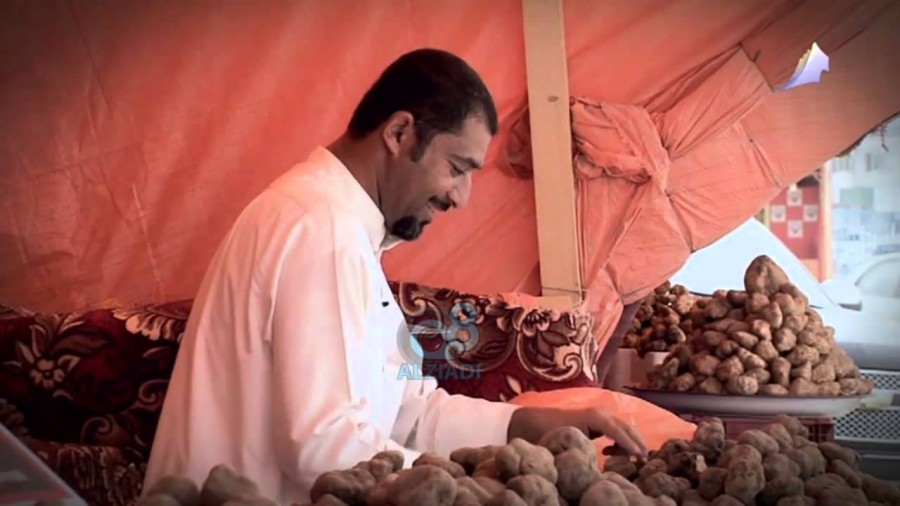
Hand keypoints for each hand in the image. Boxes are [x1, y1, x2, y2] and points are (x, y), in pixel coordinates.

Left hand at [507, 406, 647, 458]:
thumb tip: (598, 470)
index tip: (639, 456)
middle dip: (636, 441)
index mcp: (591, 416)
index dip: (628, 442)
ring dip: (630, 440)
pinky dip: (620, 438)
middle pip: (624, 425)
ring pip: (621, 426)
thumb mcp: (563, 445)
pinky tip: (612, 451)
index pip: (615, 428)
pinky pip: (614, 428)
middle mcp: (597, 412)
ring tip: (636, 458)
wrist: (528, 422)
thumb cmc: (544, 433)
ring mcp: (596, 415)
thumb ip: (583, 455)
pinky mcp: (594, 421)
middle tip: (646, 459)